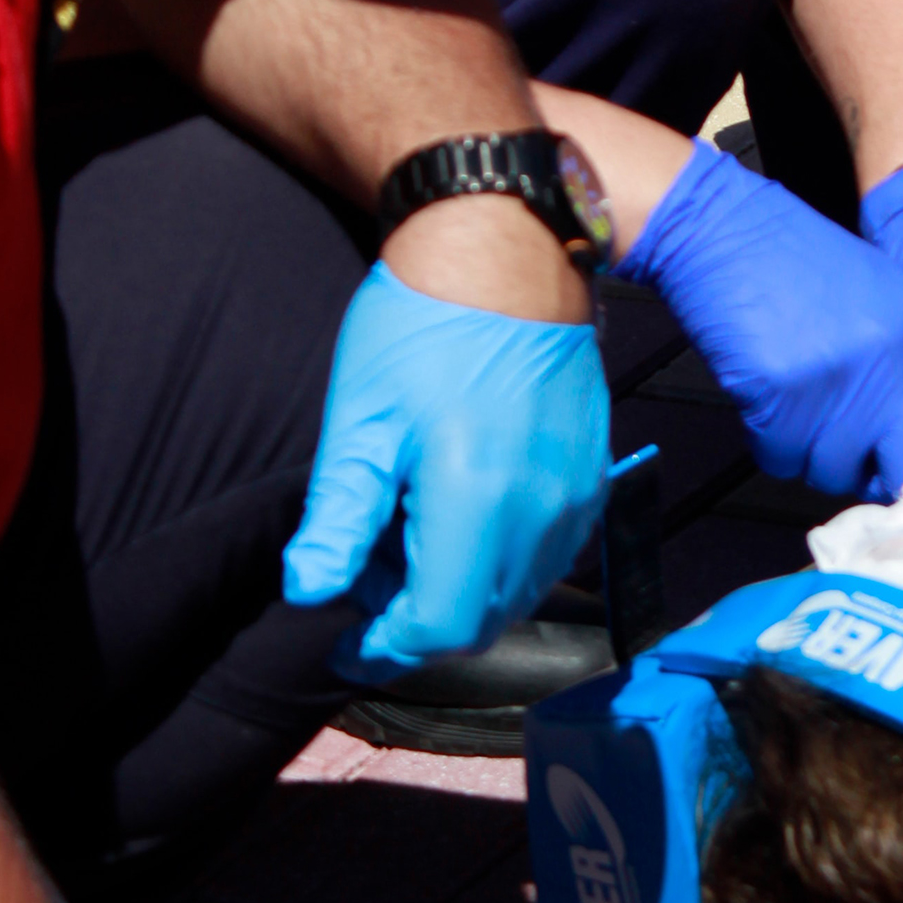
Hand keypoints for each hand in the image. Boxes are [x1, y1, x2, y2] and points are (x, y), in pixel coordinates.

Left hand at [282, 265, 609, 679]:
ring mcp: (576, 501)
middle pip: (483, 623)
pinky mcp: (592, 484)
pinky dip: (500, 566)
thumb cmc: (423, 327)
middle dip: (419, 622)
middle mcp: (541, 514)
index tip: (344, 640)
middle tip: (368, 575)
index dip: (386, 647)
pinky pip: (547, 560)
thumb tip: (311, 592)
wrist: (506, 255)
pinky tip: (460, 519)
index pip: (440, 625)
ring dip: (461, 595)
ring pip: (518, 596)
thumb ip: (338, 518)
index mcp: (478, 502)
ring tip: (409, 538)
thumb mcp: (361, 420)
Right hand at [620, 141, 902, 507]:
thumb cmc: (812, 274)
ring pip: (839, 476)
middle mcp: (901, 369)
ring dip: (817, 457)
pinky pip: (784, 463)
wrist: (731, 233)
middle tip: (865, 467)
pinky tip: (770, 400)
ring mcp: (844, 387)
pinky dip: (772, 444)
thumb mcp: (896, 311)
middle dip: (888, 485)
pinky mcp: (786, 400)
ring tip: (804, 404)